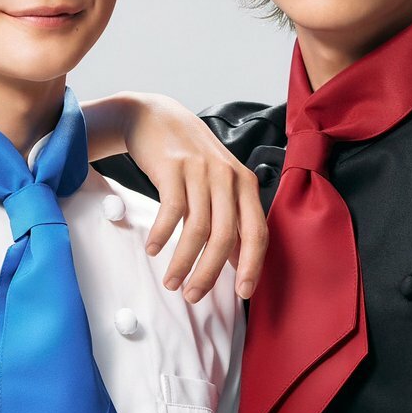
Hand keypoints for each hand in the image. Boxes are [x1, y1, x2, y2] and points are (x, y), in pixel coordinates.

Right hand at [84, 93, 268, 302]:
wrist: (154, 116)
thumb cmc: (188, 157)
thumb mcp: (217, 182)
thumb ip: (231, 218)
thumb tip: (238, 262)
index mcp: (245, 184)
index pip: (257, 232)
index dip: (253, 266)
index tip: (243, 293)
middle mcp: (227, 177)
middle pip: (226, 236)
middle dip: (210, 273)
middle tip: (194, 296)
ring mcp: (201, 171)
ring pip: (198, 228)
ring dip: (183, 261)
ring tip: (172, 282)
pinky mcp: (173, 167)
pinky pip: (172, 209)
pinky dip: (163, 235)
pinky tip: (154, 249)